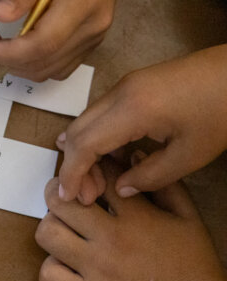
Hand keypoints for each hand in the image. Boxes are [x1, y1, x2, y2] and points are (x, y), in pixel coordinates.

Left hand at [0, 0, 142, 81]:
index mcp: (83, 3)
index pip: (43, 44)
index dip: (10, 53)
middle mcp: (94, 26)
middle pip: (47, 62)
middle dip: (8, 59)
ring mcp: (97, 34)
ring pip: (53, 70)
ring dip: (20, 64)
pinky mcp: (94, 36)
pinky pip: (62, 64)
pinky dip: (36, 63)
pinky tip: (19, 46)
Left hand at [36, 157, 226, 280]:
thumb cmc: (195, 270)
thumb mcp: (189, 220)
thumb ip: (163, 186)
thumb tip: (133, 157)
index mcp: (137, 217)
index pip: (97, 177)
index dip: (87, 172)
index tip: (87, 179)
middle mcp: (111, 239)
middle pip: (59, 201)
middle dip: (57, 196)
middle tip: (63, 203)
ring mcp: (96, 270)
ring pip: (47, 234)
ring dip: (51, 230)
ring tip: (63, 234)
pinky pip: (48, 275)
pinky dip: (52, 269)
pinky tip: (66, 267)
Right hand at [57, 45, 226, 204]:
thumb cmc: (221, 111)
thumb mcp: (191, 155)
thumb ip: (151, 177)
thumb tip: (119, 189)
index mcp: (134, 110)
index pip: (85, 143)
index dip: (73, 172)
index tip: (69, 196)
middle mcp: (120, 93)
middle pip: (77, 130)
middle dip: (73, 164)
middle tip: (84, 194)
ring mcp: (124, 85)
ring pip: (86, 120)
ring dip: (83, 149)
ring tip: (96, 179)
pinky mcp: (132, 84)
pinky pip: (100, 112)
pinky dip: (95, 135)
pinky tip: (107, 155)